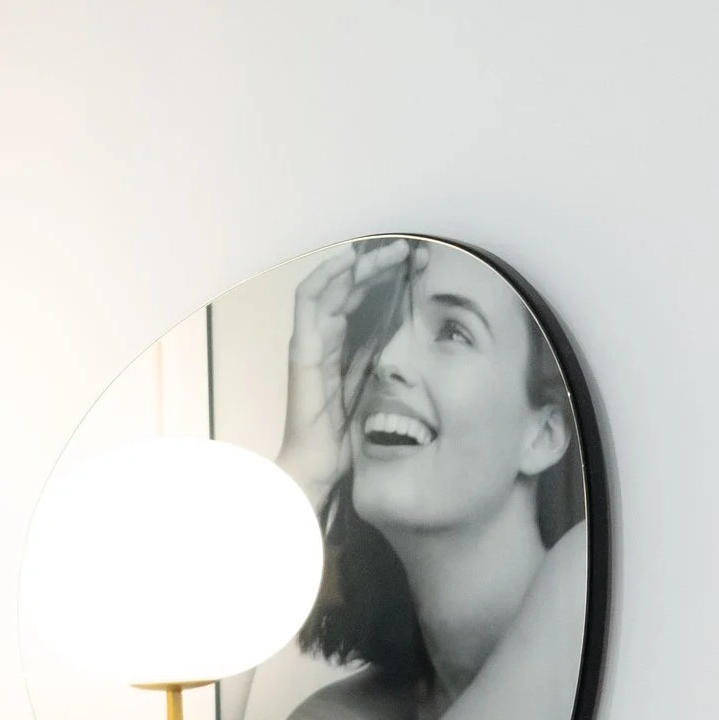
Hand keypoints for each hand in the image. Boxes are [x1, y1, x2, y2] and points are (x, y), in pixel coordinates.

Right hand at [278, 237, 411, 509]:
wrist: (315, 469)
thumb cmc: (341, 439)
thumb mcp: (374, 390)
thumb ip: (381, 362)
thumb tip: (409, 337)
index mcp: (338, 350)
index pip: (357, 301)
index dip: (383, 280)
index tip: (415, 267)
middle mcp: (321, 341)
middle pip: (345, 289)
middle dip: (375, 265)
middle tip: (408, 250)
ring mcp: (309, 343)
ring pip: (330, 288)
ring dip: (358, 265)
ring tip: (389, 250)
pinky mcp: (303, 350)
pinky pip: (308, 302)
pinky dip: (326, 277)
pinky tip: (349, 260)